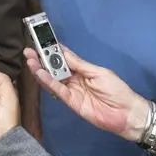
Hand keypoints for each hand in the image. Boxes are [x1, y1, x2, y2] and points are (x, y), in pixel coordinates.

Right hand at [24, 46, 149, 141]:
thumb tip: (63, 53)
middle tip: (29, 50)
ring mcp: (71, 91)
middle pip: (55, 68)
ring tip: (29, 60)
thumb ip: (79, 64)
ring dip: (41, 70)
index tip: (41, 41)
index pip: (64, 58)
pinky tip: (40, 74)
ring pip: (52, 79)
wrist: (127, 113)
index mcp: (82, 69)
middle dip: (42, 59)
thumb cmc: (117, 90)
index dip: (53, 50)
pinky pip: (57, 90)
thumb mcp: (99, 72)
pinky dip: (48, 82)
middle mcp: (74, 79)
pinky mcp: (71, 102)